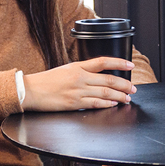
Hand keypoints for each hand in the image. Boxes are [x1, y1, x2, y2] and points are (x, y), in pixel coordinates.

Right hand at [22, 57, 136, 111]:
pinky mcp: (74, 103)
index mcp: (78, 66)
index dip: (119, 62)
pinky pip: (95, 103)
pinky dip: (106, 104)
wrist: (30, 91)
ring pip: (105, 92)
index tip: (130, 64)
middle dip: (124, 84)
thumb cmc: (46, 81)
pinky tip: (113, 104)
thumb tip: (98, 75)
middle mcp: (80, 77)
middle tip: (133, 88)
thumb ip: (82, 71)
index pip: (103, 61)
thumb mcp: (66, 70)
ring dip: (119, 96)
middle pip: (108, 79)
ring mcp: (78, 90)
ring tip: (127, 98)